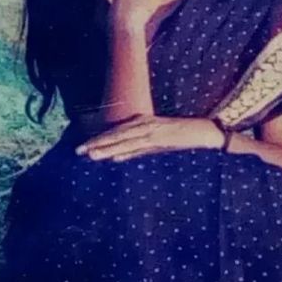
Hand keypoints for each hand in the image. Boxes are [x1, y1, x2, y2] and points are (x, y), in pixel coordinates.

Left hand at [74, 114, 222, 161]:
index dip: (98, 139)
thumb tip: (114, 157)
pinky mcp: (159, 137)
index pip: (114, 132)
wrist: (202, 131)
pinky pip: (139, 145)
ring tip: (90, 154)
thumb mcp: (154, 144)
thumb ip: (135, 150)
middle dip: (96, 143)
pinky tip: (114, 156)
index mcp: (140, 123)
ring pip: (123, 140)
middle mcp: (143, 124)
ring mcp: (150, 130)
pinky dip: (126, 150)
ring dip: (106, 147)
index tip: (83, 147)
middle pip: (114, 135)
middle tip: (78, 150)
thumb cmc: (179, 137)